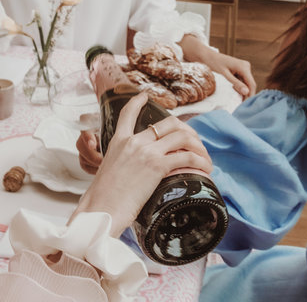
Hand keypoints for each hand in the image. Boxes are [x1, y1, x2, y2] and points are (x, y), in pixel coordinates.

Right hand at [72, 93, 212, 234]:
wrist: (101, 210)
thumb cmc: (103, 199)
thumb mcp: (108, 171)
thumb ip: (122, 164)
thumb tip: (134, 173)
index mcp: (118, 141)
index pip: (128, 113)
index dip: (138, 102)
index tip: (145, 97)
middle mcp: (134, 141)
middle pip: (169, 123)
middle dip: (187, 130)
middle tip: (195, 143)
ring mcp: (146, 152)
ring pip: (183, 136)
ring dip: (199, 146)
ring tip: (204, 159)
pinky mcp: (157, 166)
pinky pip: (188, 157)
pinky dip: (201, 161)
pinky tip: (205, 168)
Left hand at [205, 51, 255, 97]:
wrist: (209, 56)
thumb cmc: (215, 63)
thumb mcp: (225, 74)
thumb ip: (236, 83)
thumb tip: (246, 92)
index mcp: (244, 67)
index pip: (251, 83)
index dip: (251, 94)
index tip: (247, 103)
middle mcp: (246, 66)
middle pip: (250, 84)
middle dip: (245, 92)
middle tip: (239, 100)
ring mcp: (244, 67)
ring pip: (246, 83)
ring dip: (241, 89)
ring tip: (233, 89)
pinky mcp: (241, 69)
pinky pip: (243, 80)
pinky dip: (239, 85)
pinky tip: (233, 86)